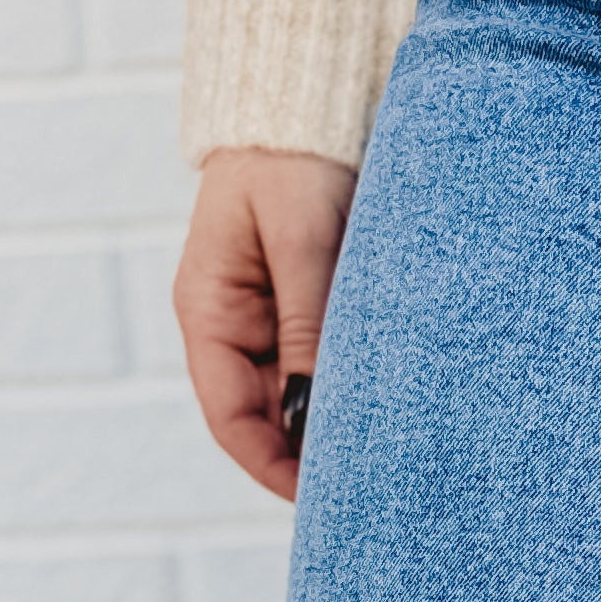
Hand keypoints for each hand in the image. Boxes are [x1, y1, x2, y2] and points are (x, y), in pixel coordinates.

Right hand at [174, 146, 358, 502]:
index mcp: (209, 313)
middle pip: (267, 418)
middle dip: (310, 457)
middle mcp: (234, 326)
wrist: (305, 101)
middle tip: (369, 491)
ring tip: (388, 453)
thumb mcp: (301, 238)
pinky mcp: (306, 304)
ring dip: (336, 422)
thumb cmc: (292, 160)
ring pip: (300, 394)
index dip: (273, 468)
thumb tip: (314, 407)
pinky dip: (352, 386)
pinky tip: (391, 404)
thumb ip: (308, 320)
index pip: (231, 419)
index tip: (322, 500)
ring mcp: (269, 318)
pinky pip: (325, 361)